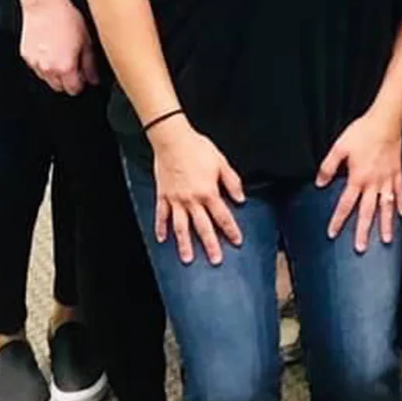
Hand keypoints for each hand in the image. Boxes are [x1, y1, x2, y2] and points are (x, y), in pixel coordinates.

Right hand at [20, 0, 96, 94]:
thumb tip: (94, 78)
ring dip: (55, 73)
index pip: (74, 90)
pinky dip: (44, 64)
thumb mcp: (87, 41)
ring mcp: (35, 63)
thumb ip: (90, 64)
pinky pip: (36, 67)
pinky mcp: (26, 56)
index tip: (85, 78)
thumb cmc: (67, 19)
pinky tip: (51, 50)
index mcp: (65, 67)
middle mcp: (48, 69)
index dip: (82, 85)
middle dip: (68, 81)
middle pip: (59, 88)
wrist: (44, 5)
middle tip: (75, 66)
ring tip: (62, 55)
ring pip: (47, 79)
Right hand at [150, 117, 244, 265]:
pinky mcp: (163, 195)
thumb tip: (240, 198)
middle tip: (215, 260)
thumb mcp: (222, 163)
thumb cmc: (198, 148)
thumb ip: (232, 182)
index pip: (223, 216)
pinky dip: (161, 228)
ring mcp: (175, 200)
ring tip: (187, 259)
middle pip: (203, 227)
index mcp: (208, 192)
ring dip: (184, 244)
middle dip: (210, 245)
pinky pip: (161, 215)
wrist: (173, 140)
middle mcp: (192, 200)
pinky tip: (162, 239)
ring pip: (181, 227)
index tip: (237, 242)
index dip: (231, 230)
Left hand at [316, 111, 401, 250]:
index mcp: (358, 178)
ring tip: (387, 239)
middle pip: (367, 211)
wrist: (385, 121)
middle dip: (363, 231)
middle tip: (361, 248)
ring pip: (386, 206)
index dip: (338, 220)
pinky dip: (401, 203)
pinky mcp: (397, 172)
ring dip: (386, 224)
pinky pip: (400, 191)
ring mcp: (388, 179)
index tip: (332, 234)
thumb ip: (328, 166)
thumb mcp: (339, 147)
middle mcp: (374, 183)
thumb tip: (320, 182)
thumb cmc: (362, 132)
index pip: (346, 204)